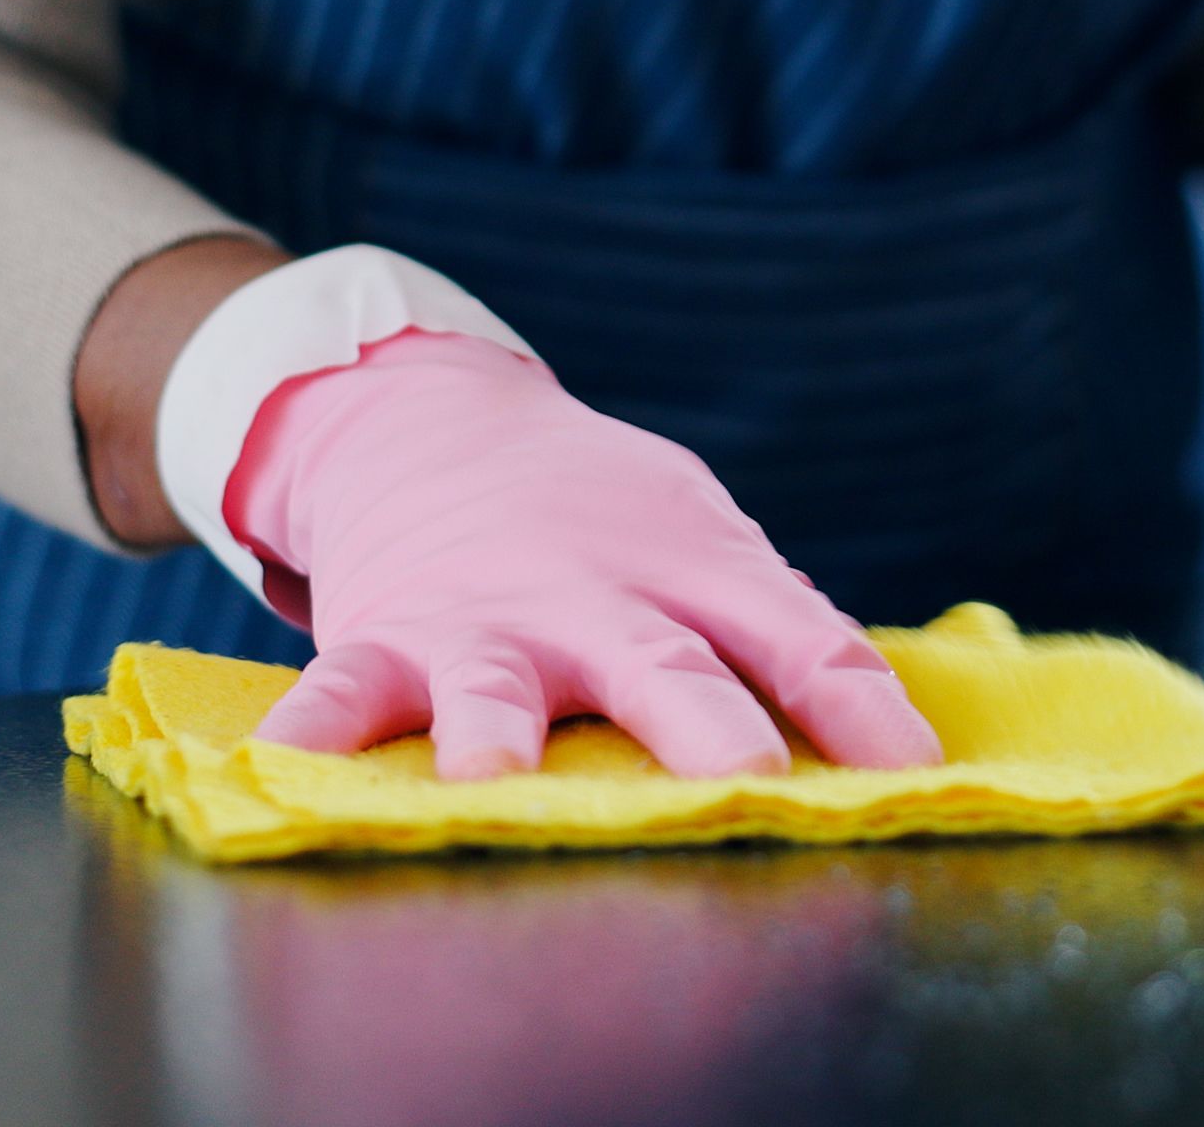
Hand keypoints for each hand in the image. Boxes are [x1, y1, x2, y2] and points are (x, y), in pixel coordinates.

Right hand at [226, 330, 946, 779]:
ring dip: (495, 734)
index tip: (914, 778)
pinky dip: (313, 728)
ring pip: (493, 685)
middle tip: (742, 781)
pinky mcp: (385, 637)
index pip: (800, 641)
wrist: (431, 422)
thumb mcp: (704, 542)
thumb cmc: (601, 513)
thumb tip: (902, 744)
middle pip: (662, 666)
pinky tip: (289, 768)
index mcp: (694, 575)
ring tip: (490, 780)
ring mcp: (482, 622)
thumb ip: (786, 634)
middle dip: (703, 726)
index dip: (859, 709)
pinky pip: (341, 689)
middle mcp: (593, 602)